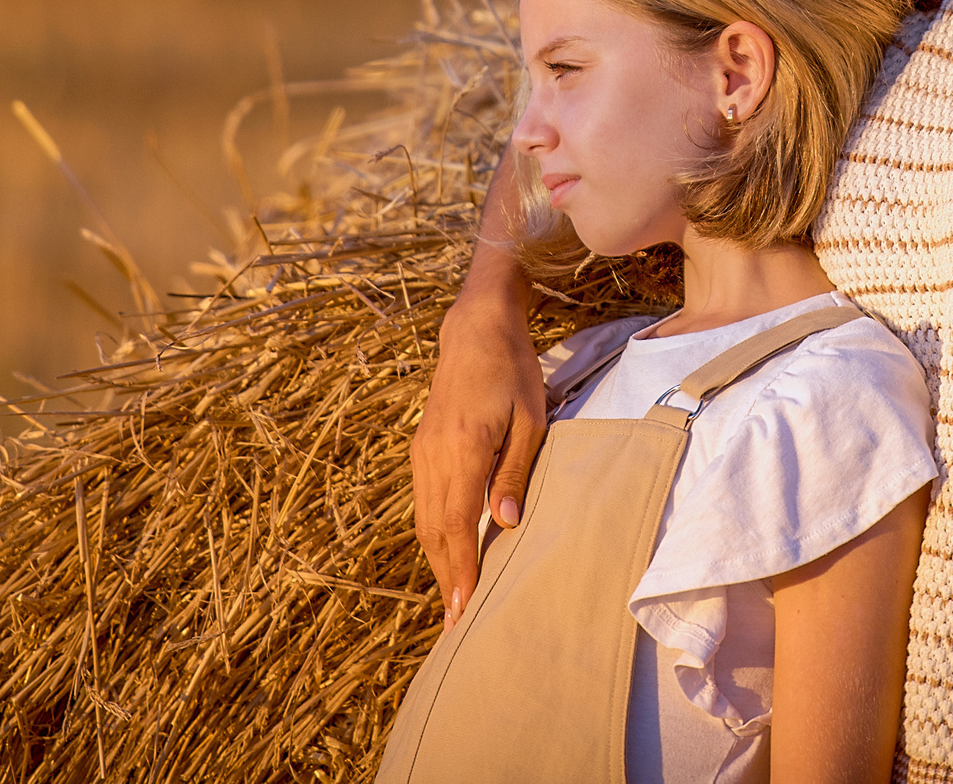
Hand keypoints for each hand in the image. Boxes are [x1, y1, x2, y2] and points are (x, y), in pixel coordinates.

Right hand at [409, 174, 545, 624]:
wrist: (474, 329)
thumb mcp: (529, 419)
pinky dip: (433, 532)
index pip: (458, 523)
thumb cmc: (512, 371)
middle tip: (455, 623)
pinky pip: (423, 501)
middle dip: (445, 577)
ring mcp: (423, 451)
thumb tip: (506, 523)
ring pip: (424, 518)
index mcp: (463, 449)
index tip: (463, 608)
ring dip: (437, 560)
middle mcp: (434, 455)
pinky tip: (446, 550)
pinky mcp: (422, 447)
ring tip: (450, 598)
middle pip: (435, 530)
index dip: (461, 569)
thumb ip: (515, 471)